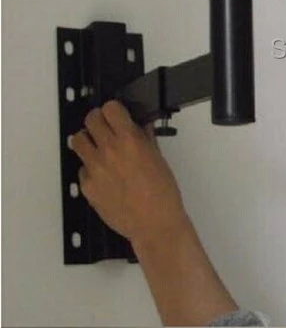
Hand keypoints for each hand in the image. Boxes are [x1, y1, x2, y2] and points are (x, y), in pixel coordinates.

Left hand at [70, 100, 189, 246]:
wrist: (154, 222)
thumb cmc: (162, 193)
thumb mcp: (159, 159)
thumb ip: (146, 139)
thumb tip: (140, 127)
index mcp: (130, 141)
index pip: (110, 108)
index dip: (113, 109)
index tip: (116, 114)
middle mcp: (109, 151)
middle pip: (90, 120)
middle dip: (98, 120)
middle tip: (105, 127)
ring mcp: (95, 169)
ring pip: (78, 140)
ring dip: (88, 140)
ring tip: (98, 147)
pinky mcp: (87, 186)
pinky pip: (81, 168)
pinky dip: (90, 167)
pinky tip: (104, 174)